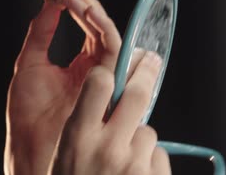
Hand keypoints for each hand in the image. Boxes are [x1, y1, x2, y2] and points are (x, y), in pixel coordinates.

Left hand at [4, 0, 125, 174]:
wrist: (30, 141)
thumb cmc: (28, 111)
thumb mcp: (29, 61)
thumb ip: (41, 31)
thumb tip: (49, 0)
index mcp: (80, 65)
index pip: (86, 27)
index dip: (77, 2)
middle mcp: (97, 69)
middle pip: (101, 27)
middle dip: (86, 2)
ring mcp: (103, 75)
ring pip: (110, 35)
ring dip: (93, 11)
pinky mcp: (108, 82)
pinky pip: (114, 50)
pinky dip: (102, 28)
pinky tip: (86, 11)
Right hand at [52, 53, 170, 174]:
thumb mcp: (67, 151)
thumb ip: (85, 122)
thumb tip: (111, 94)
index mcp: (79, 137)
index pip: (99, 84)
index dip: (107, 72)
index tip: (111, 69)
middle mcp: (108, 148)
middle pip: (137, 94)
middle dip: (146, 73)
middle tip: (151, 61)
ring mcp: (134, 165)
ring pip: (147, 130)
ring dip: (139, 136)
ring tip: (123, 156)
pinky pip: (159, 154)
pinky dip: (149, 159)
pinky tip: (133, 171)